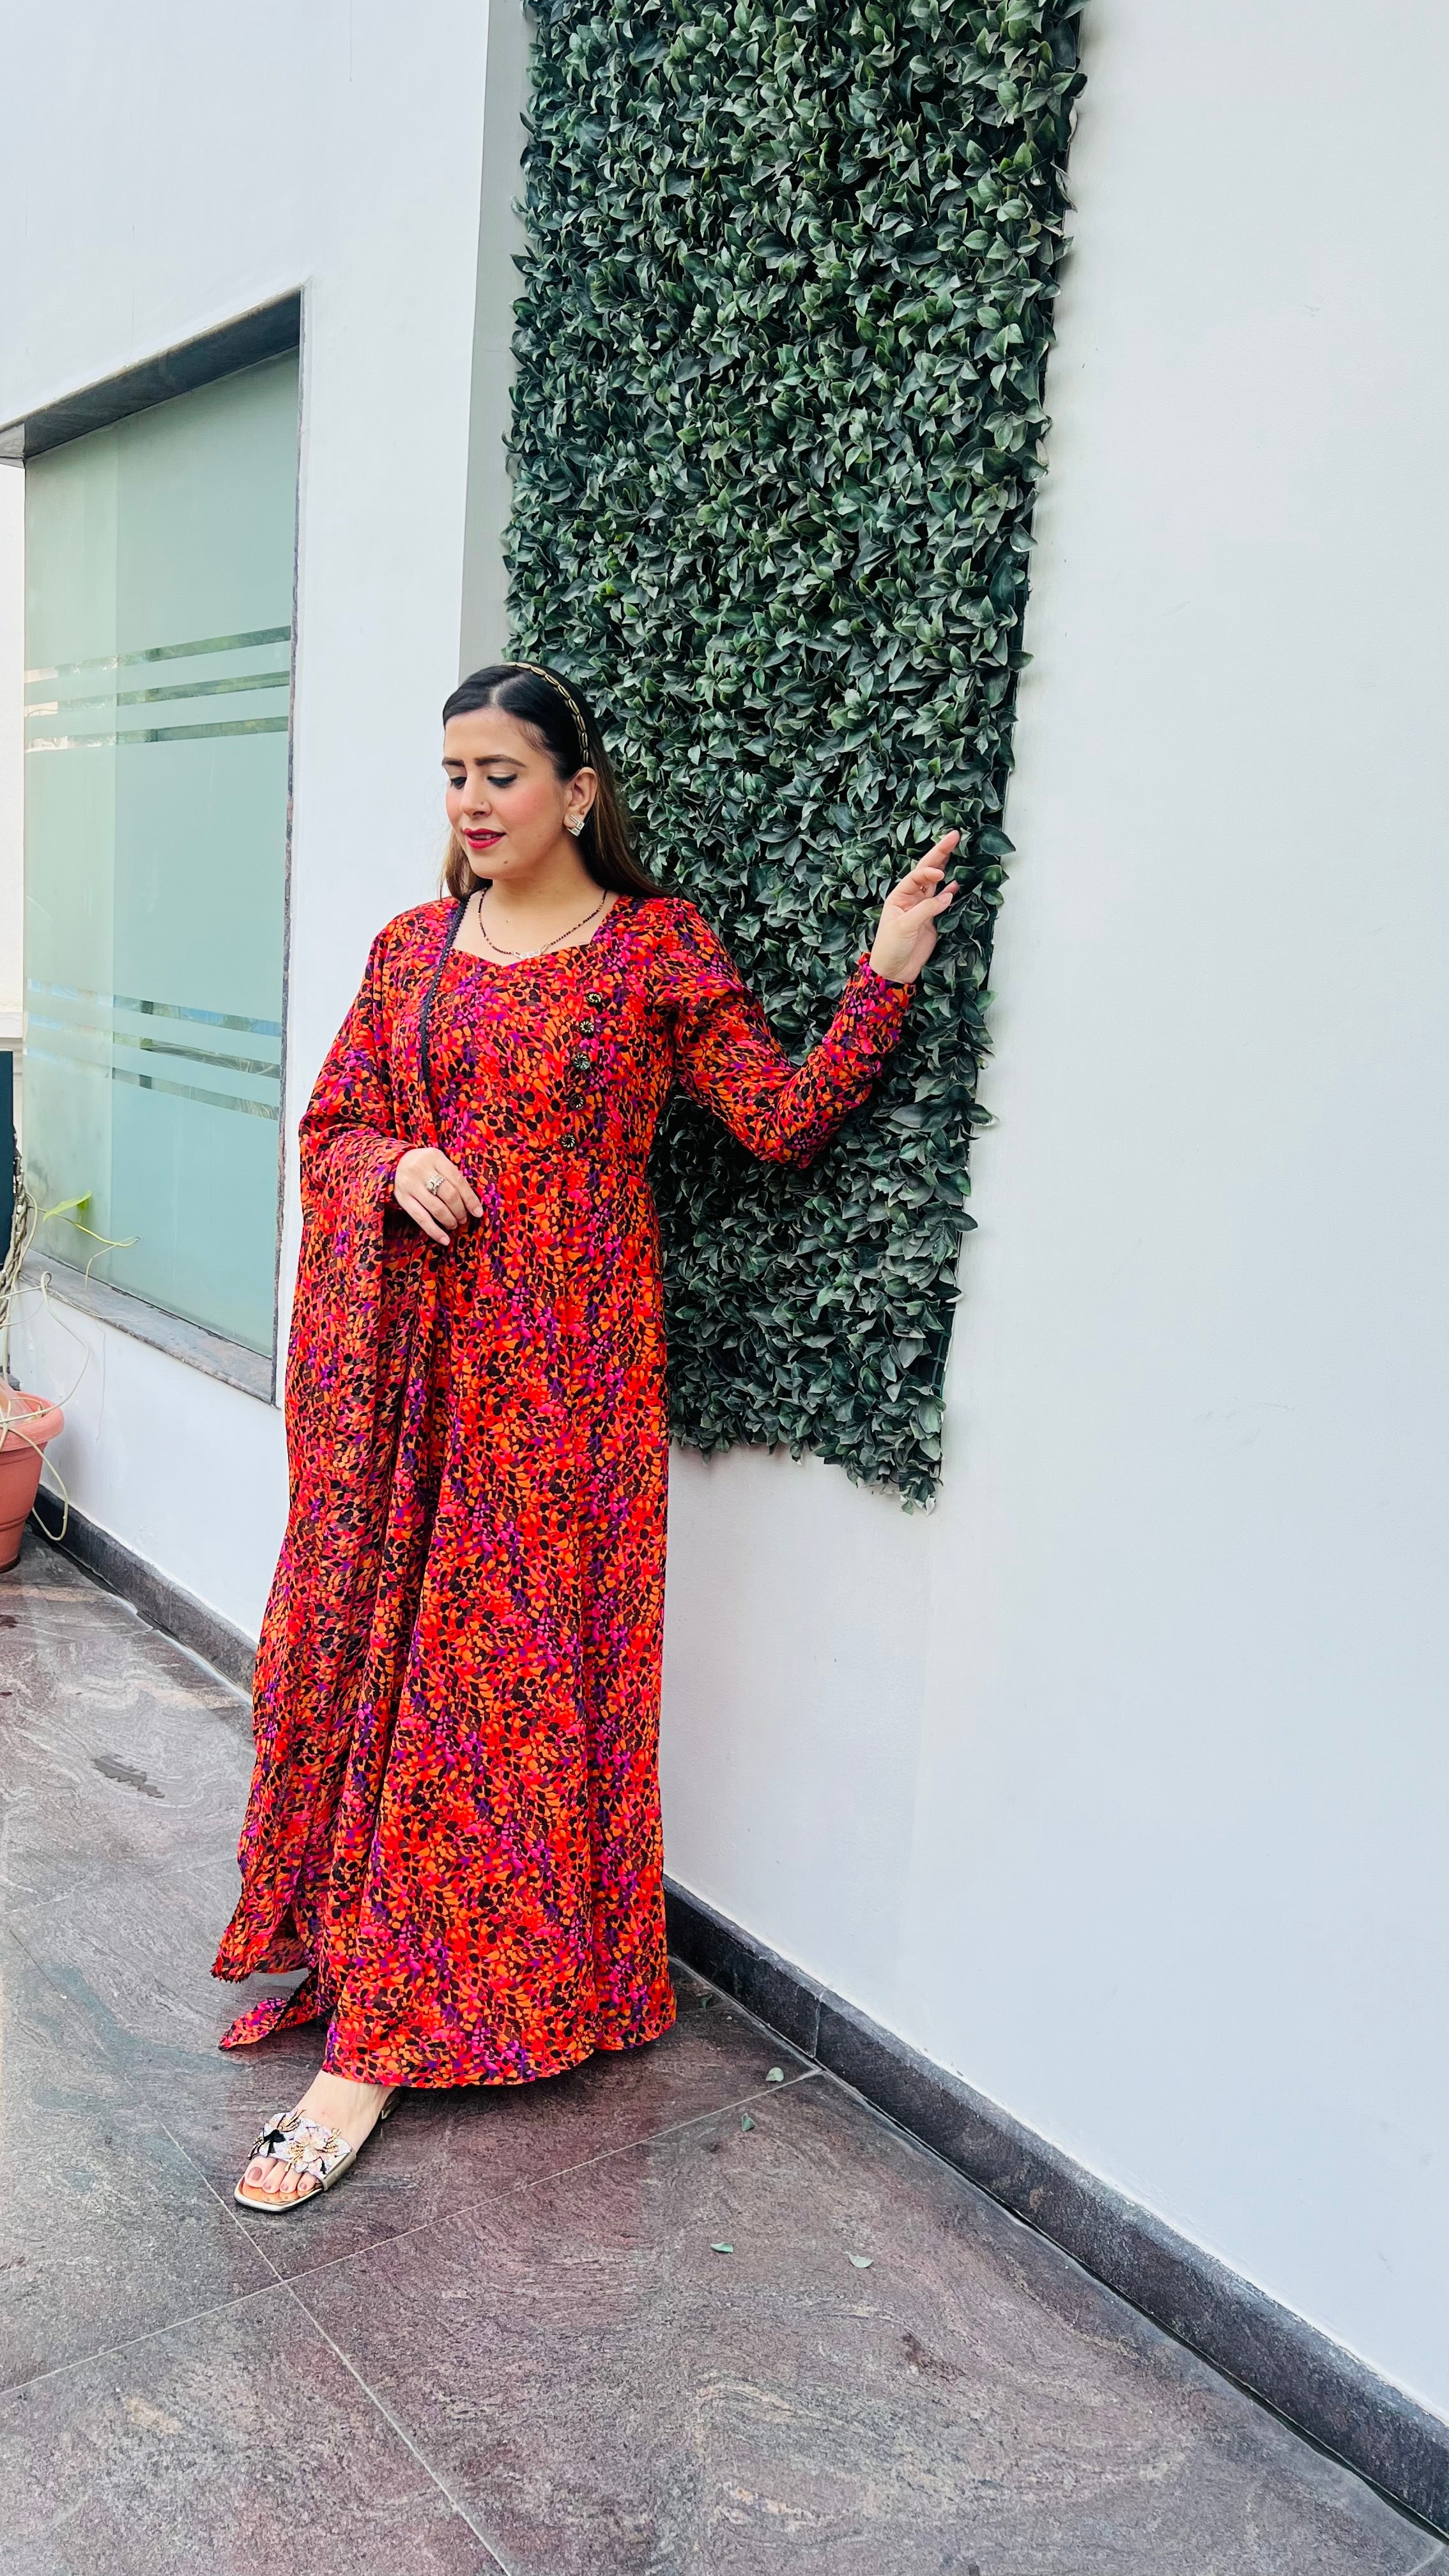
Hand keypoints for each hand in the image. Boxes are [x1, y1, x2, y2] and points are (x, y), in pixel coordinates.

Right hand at [393, 1148, 482, 1245]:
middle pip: (448, 1194)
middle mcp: (421, 1169)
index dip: (470, 1198)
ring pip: (436, 1208)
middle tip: (464, 1218)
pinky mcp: (402, 1199)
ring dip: (449, 1220)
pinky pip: (421, 1218)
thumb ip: (451, 1175)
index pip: (457, 1180)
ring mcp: (410, 1185)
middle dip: (460, 1210)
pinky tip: (444, 1239)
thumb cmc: (423, 1164)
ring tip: (454, 1224)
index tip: (478, 1212)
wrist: (394, 1163)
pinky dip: (434, 1231)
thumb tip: (471, 1202)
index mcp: (434, 1157)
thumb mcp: (437, 1161)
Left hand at [868, 834, 960, 984]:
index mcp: (899, 896)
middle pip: (927, 871)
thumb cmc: (891, 948)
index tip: (941, 875)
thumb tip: (948, 895)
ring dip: (947, 866)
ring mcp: (922, 908)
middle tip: (955, 836)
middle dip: (940, 853)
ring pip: (936, 882)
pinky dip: (951, 891)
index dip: (929, 872)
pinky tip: (959, 881)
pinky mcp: (932, 920)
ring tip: (958, 849)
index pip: (917, 876)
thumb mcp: (905, 926)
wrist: (894, 971)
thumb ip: (926, 910)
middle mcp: (911, 898)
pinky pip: (943, 901)